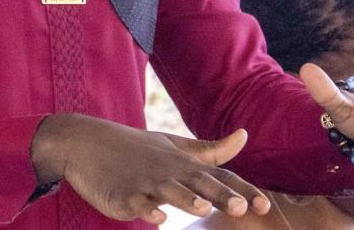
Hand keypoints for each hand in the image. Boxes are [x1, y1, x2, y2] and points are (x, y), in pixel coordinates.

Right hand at [31, 113, 270, 224]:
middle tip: (240, 207)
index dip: (243, 190)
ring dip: (185, 199)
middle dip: (220, 194)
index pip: (220, 175)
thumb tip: (244, 136)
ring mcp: (145, 182)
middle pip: (199, 183)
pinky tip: (156, 218)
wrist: (88, 143)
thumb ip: (211, 149)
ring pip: (169, 191)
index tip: (264, 205)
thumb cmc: (137, 148)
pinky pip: (136, 203)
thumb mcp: (175, 146)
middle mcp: (169, 171)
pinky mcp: (123, 194)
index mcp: (185, 163)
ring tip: (201, 207)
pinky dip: (146, 209)